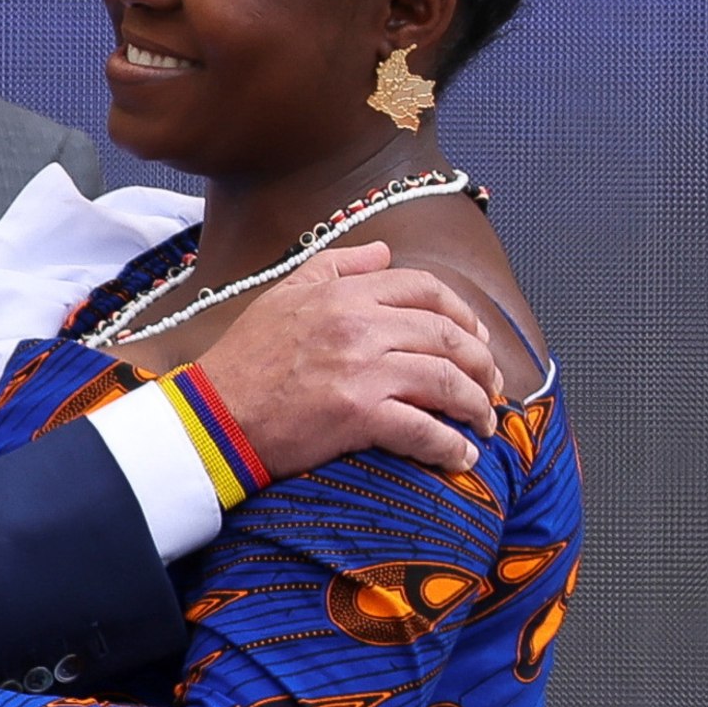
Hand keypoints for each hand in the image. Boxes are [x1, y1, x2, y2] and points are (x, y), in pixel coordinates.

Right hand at [199, 241, 501, 475]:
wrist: (215, 414)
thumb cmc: (245, 358)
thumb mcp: (284, 293)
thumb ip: (336, 266)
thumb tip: (383, 252)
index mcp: (344, 293)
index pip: (425, 289)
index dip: (462, 313)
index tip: (477, 336)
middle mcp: (359, 325)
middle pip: (447, 336)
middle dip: (482, 363)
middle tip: (492, 386)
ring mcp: (362, 370)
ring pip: (446, 381)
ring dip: (476, 405)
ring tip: (484, 422)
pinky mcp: (360, 415)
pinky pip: (425, 429)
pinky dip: (452, 445)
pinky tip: (461, 454)